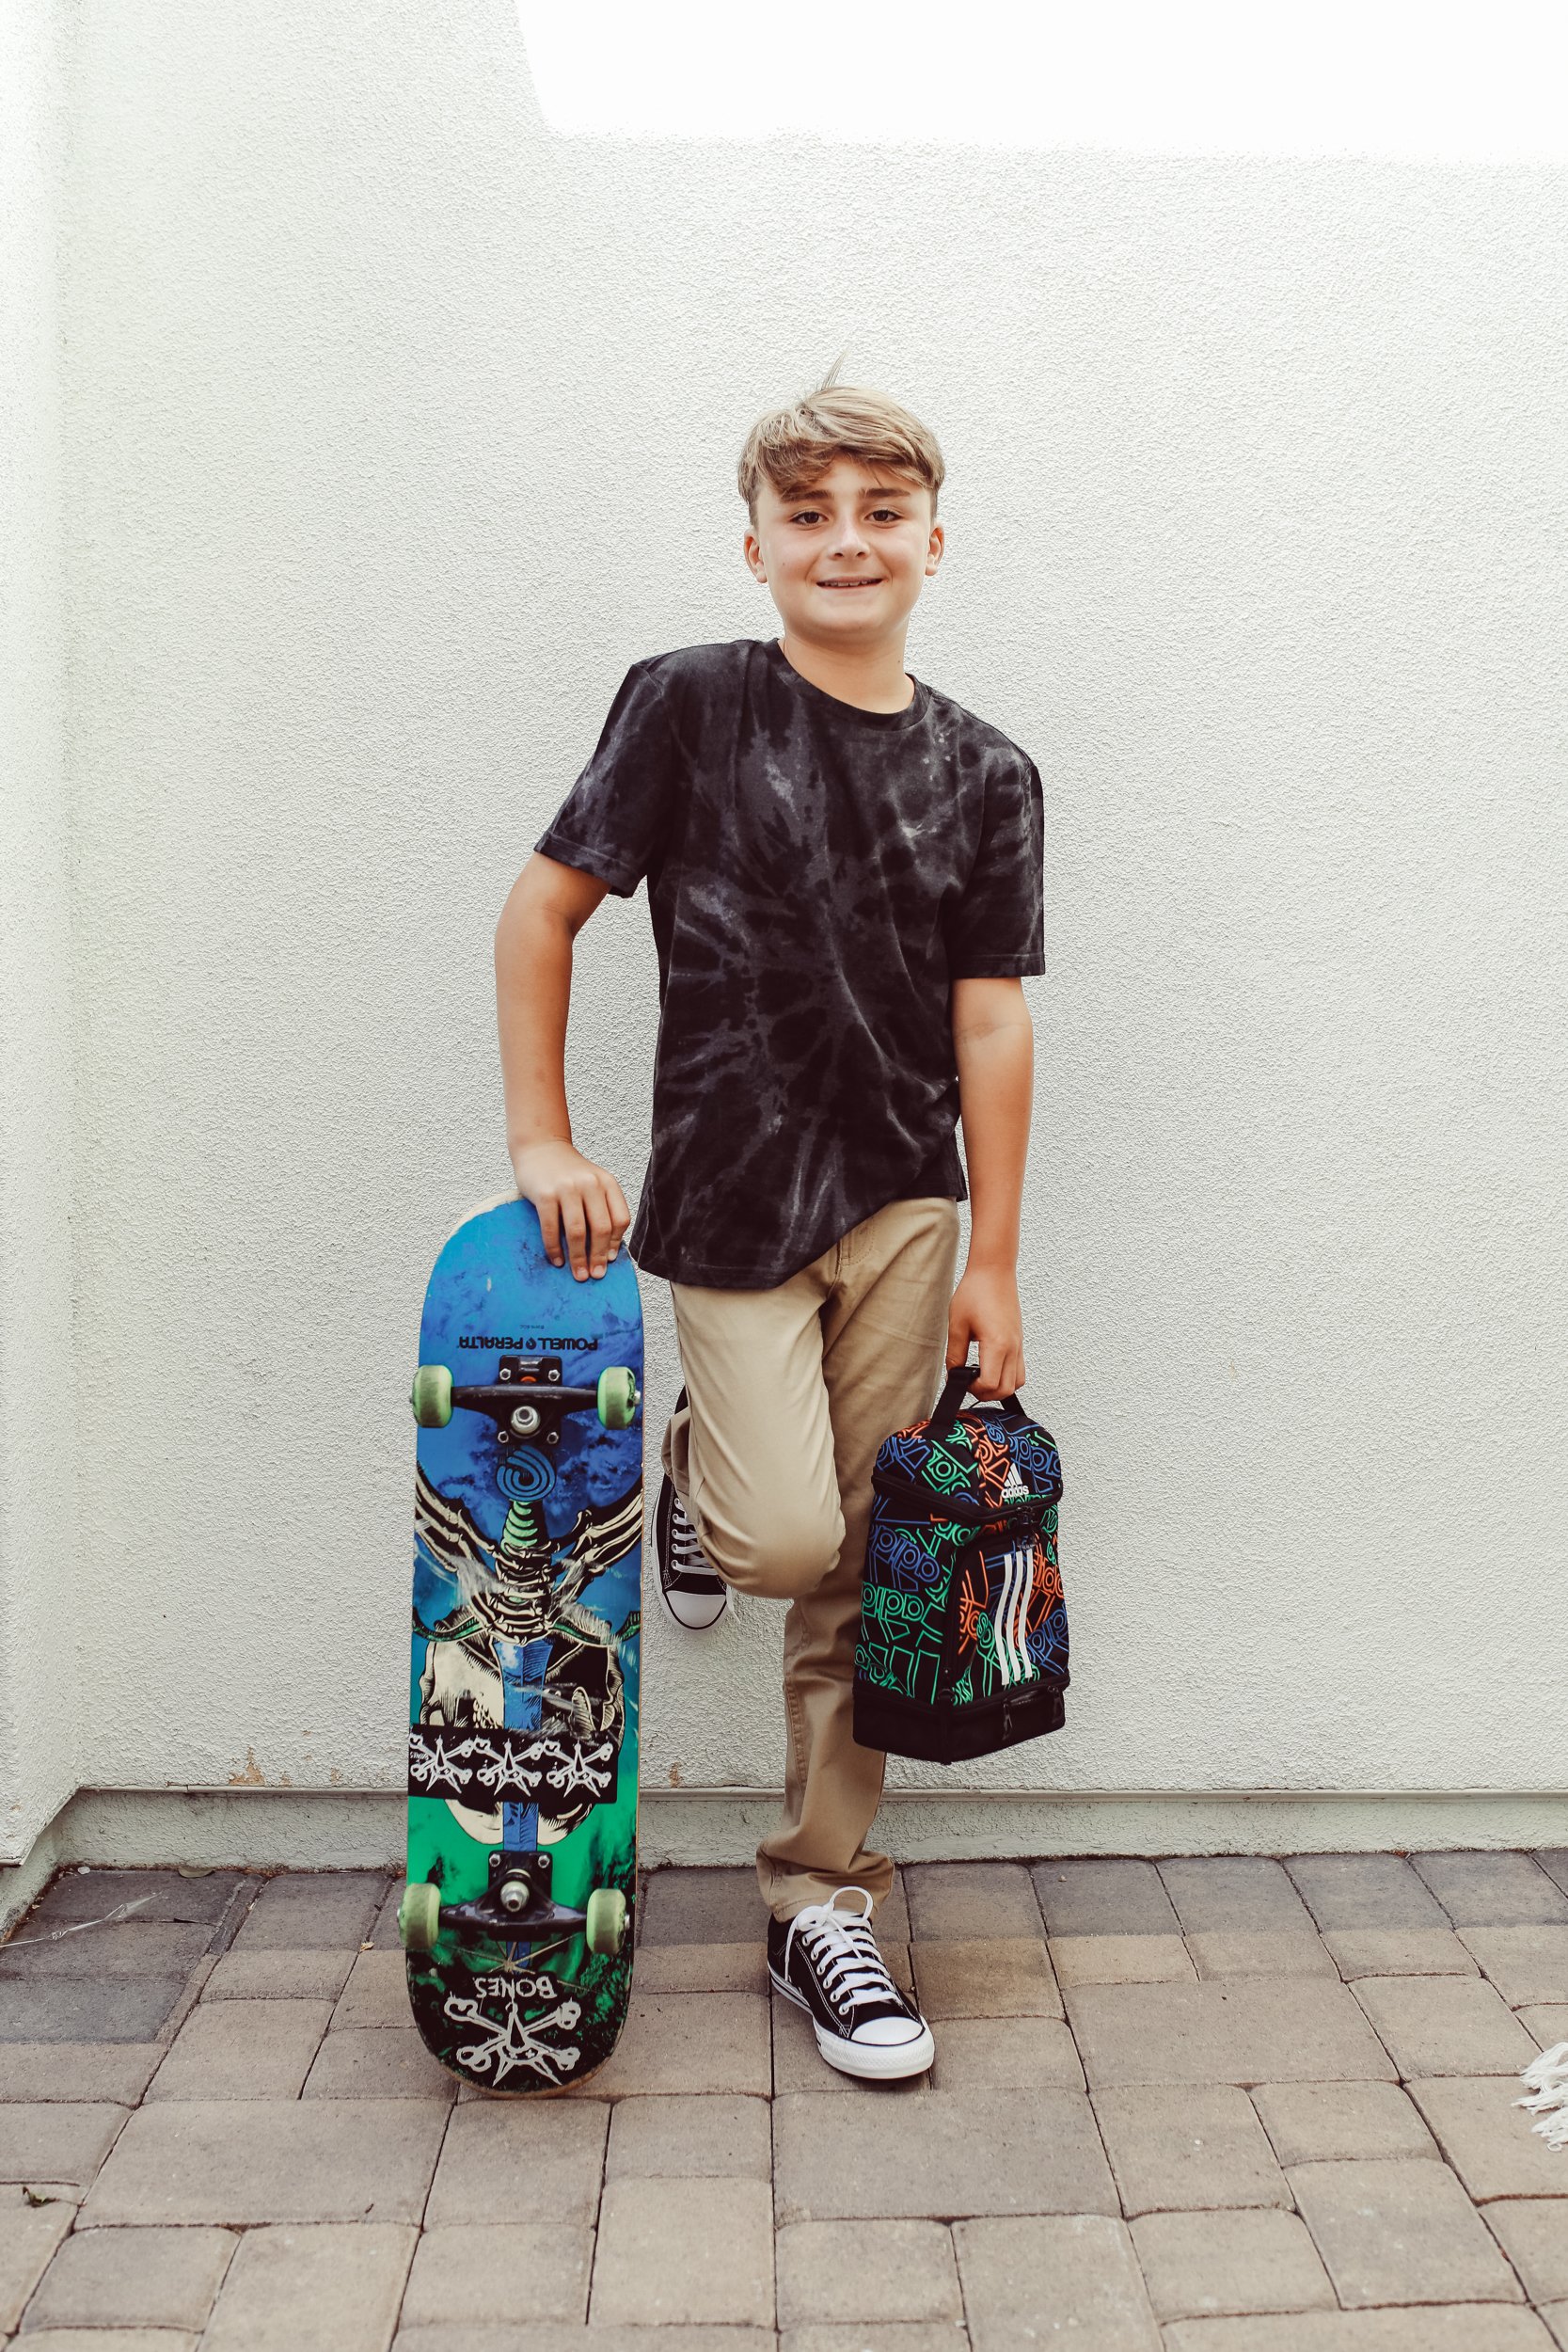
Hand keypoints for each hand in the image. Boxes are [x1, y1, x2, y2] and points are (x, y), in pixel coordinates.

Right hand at [511, 1140, 630, 1280]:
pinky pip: (552, 1228)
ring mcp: (567, 1188)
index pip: (621, 1219)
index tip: (609, 1260)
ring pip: (578, 1232)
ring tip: (579, 1274)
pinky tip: (557, 1260)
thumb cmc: (567, 1173)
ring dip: (578, 1258)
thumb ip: (601, 1207)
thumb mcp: (592, 1183)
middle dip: (599, 1257)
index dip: (616, 1243)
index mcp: (607, 1182)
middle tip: (595, 1275)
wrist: (539, 1148)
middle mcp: (590, 1184)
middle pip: (601, 1228)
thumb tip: (606, 1249)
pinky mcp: (545, 1194)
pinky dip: (555, 1249)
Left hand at [947, 1262, 1025, 1400]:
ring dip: (1000, 1387)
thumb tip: (953, 1375)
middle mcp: (1012, 1347)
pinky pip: (1020, 1369)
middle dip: (986, 1394)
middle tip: (969, 1383)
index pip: (990, 1385)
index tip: (961, 1380)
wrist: (994, 1271)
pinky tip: (991, 1366)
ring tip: (981, 1377)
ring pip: (1017, 1382)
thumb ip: (955, 1355)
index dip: (973, 1389)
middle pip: (1006, 1390)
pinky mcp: (1019, 1340)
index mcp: (997, 1345)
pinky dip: (1007, 1376)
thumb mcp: (957, 1325)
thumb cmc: (975, 1293)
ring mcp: (1019, 1344)